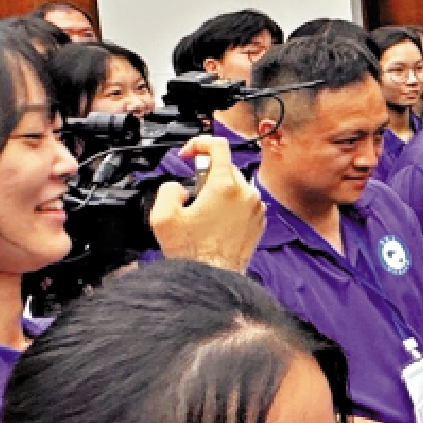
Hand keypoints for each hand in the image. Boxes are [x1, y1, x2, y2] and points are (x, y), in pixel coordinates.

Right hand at [148, 136, 264, 270]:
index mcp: (225, 186)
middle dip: (206, 174)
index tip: (188, 154)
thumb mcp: (163, 216)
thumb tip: (180, 187)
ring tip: (202, 211)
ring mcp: (256, 208)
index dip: (199, 144)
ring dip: (218, 191)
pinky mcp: (259, 222)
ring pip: (236, 185)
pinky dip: (230, 205)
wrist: (213, 279)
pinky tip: (215, 222)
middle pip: (226, 167)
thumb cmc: (193, 253)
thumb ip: (168, 189)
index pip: (218, 145)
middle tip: (191, 192)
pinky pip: (244, 203)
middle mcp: (246, 194)